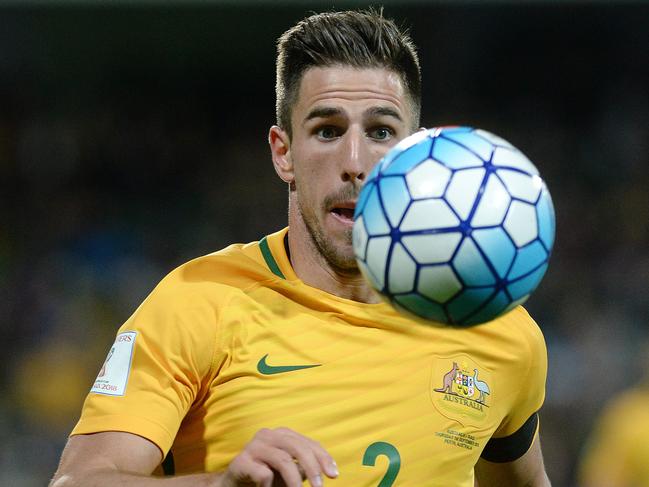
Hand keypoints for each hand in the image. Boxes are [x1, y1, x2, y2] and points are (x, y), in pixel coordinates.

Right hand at [219, 427, 337, 486]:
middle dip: (312, 468)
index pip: (308, 443)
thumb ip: (303, 468)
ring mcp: (253, 446)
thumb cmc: (264, 478)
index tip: (334, 475)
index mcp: (282, 434)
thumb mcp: (288, 472)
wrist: (232, 486)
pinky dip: (270, 486)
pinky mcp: (240, 462)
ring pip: (283, 460)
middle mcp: (268, 435)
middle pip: (297, 447)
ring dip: (295, 481)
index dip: (323, 458)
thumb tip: (325, 471)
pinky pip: (264, 474)